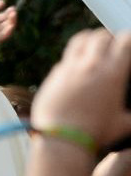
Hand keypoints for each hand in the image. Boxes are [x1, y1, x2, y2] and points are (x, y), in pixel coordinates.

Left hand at [32, 30, 130, 147]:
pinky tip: (75, 68)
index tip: (129, 43)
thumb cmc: (95, 134)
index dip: (128, 39)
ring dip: (89, 40)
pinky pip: (64, 60)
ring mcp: (69, 69)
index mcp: (113, 73)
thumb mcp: (124, 124)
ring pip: (79, 40)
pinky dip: (72, 59)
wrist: (62, 140)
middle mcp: (91, 66)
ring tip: (93, 46)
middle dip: (108, 37)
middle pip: (101, 36)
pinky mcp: (53, 76)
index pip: (125, 40)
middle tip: (111, 44)